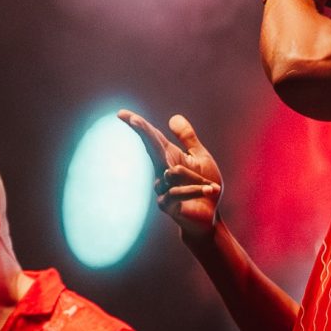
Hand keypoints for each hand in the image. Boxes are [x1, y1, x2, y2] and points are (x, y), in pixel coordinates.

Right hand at [118, 111, 222, 242]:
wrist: (209, 216)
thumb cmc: (206, 187)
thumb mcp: (201, 158)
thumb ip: (187, 139)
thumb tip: (172, 117)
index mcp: (170, 156)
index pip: (152, 137)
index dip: (138, 125)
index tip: (121, 113)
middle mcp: (161, 170)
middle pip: (151, 147)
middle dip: (143, 132)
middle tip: (133, 119)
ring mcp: (160, 187)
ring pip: (175, 172)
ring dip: (197, 179)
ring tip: (209, 187)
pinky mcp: (164, 204)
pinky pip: (178, 190)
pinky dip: (197, 189)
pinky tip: (209, 192)